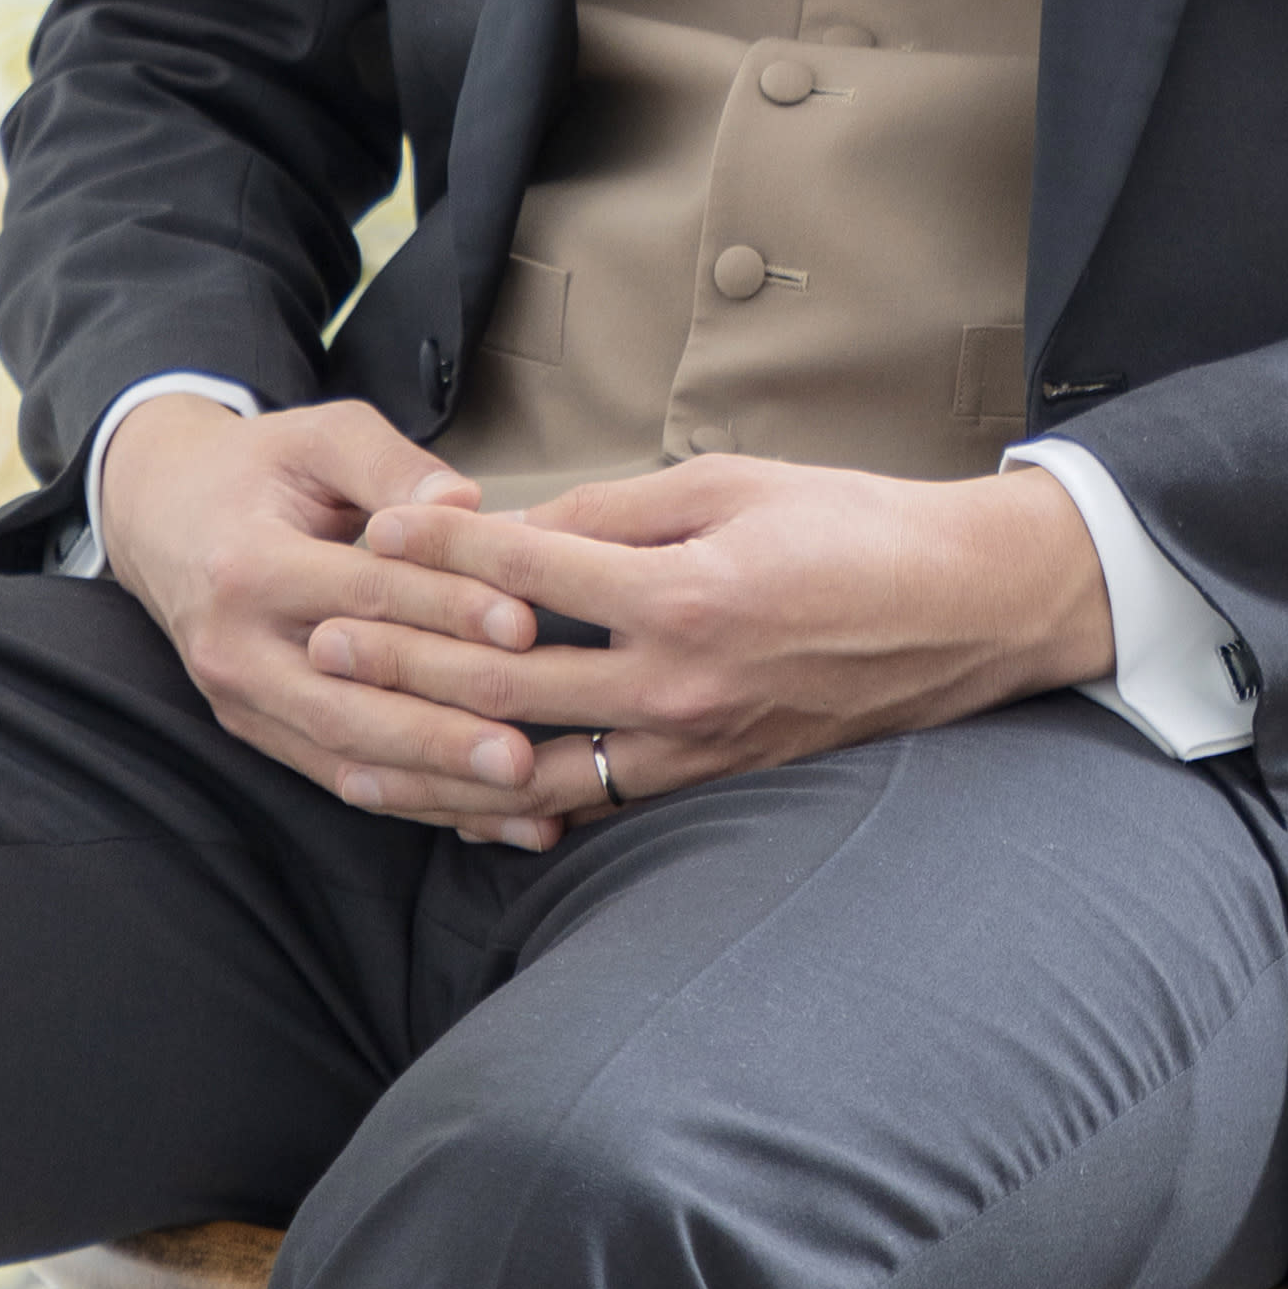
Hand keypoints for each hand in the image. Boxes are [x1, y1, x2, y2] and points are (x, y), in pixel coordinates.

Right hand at [96, 393, 567, 848]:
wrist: (165, 514)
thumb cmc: (262, 467)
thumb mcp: (321, 436)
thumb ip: (394, 467)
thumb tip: (467, 502)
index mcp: (248, 566)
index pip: (362, 595)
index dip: (445, 609)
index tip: (523, 626)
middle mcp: (235, 650)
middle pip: (348, 704)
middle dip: (440, 735)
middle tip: (524, 756)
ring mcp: (242, 703)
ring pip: (345, 758)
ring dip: (436, 785)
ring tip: (520, 796)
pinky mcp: (258, 733)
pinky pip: (340, 777)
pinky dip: (415, 801)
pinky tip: (485, 819)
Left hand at [312, 451, 1116, 815]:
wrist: (965, 611)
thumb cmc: (856, 527)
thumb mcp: (737, 484)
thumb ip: (621, 509)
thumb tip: (519, 528)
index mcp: (683, 589)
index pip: (527, 567)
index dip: (441, 547)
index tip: (373, 532)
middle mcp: (678, 681)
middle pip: (504, 678)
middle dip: (402, 658)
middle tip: (323, 638)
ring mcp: (692, 745)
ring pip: (529, 767)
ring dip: (432, 754)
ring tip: (350, 739)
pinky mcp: (708, 781)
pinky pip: (590, 804)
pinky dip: (511, 804)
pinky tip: (454, 796)